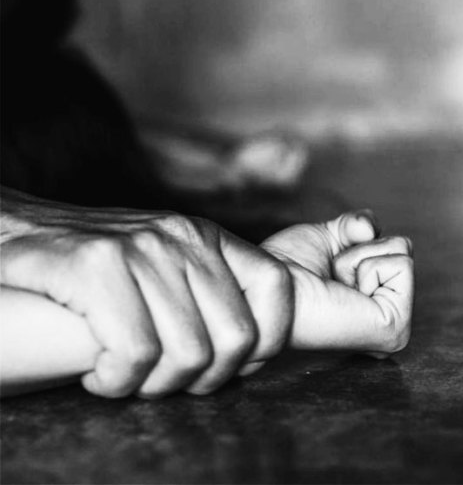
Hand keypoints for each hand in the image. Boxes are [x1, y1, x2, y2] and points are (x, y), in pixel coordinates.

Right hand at [0, 187, 292, 397]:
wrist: (12, 237)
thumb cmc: (95, 271)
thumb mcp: (164, 267)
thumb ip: (210, 296)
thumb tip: (254, 352)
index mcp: (206, 237)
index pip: (275, 284)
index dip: (268, 339)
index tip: (234, 366)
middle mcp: (181, 237)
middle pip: (235, 338)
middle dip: (203, 379)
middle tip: (163, 379)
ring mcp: (140, 249)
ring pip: (188, 354)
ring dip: (154, 384)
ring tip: (126, 374)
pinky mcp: (95, 266)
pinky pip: (136, 354)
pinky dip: (117, 381)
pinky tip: (97, 374)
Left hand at [261, 210, 413, 357]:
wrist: (269, 288)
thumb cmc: (288, 268)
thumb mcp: (330, 237)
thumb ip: (357, 226)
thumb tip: (370, 229)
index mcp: (377, 305)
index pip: (396, 247)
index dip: (358, 244)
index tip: (328, 271)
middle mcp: (389, 319)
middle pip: (402, 246)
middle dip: (360, 248)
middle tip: (330, 276)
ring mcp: (396, 329)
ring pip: (403, 251)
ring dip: (359, 257)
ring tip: (334, 283)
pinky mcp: (395, 330)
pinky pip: (402, 265)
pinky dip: (367, 265)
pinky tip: (344, 290)